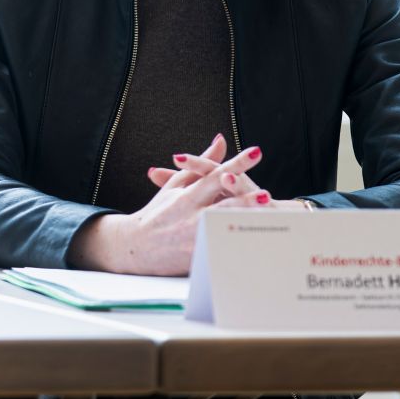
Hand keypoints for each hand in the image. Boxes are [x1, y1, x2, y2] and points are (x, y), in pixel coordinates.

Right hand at [75, 138, 271, 274]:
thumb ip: (202, 164)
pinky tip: (253, 247)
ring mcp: (193, 238)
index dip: (236, 164)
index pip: (215, 175)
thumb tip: (221, 141)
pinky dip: (235, 248)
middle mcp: (191, 215)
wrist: (134, 245)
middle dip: (243, 200)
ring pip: (222, 231)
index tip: (255, 153)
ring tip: (264, 220)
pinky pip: (218, 251)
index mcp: (187, 196)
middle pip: (221, 205)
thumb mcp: (177, 185)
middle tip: (264, 194)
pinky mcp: (195, 258)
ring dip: (244, 225)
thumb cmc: (158, 212)